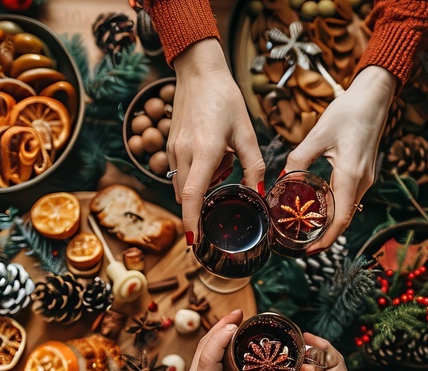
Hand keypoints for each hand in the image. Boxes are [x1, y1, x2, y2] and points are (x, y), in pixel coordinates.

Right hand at [170, 40, 264, 242]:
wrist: (199, 73)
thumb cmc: (225, 100)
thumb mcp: (246, 133)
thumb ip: (253, 166)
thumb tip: (258, 194)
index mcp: (204, 150)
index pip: (193, 195)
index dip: (192, 221)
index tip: (194, 241)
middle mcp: (184, 153)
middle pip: (187, 196)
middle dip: (202, 204)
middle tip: (225, 189)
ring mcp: (173, 149)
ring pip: (183, 185)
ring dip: (200, 187)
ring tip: (222, 163)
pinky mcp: (169, 145)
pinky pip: (180, 171)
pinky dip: (195, 174)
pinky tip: (212, 154)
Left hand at [180, 309, 285, 370]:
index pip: (208, 357)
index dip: (220, 337)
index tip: (235, 323)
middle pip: (203, 347)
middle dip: (221, 326)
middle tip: (240, 313)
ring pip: (201, 350)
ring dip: (217, 332)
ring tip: (237, 321)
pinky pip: (203, 358)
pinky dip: (215, 344)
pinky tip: (229, 339)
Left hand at [285, 66, 396, 251]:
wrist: (373, 97)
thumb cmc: (348, 112)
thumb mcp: (318, 135)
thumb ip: (298, 159)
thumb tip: (281, 178)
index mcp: (350, 175)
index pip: (340, 219)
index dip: (326, 239)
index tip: (309, 251)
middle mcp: (362, 181)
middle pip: (344, 219)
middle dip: (324, 235)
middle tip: (301, 243)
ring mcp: (365, 178)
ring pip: (347, 210)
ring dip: (329, 223)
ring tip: (307, 229)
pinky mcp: (363, 173)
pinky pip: (349, 198)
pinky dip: (335, 208)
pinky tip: (319, 207)